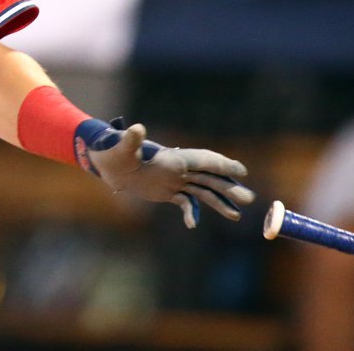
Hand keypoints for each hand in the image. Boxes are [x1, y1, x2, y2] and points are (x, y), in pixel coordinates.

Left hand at [75, 118, 254, 228]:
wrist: (105, 163)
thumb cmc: (112, 151)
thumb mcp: (121, 147)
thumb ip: (131, 139)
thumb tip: (137, 128)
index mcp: (173, 157)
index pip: (203, 160)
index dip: (222, 164)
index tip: (241, 171)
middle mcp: (177, 168)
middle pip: (209, 177)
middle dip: (228, 187)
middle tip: (249, 199)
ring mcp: (173, 180)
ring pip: (202, 191)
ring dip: (219, 201)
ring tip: (236, 216)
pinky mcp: (166, 192)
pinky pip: (185, 202)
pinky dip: (191, 212)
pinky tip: (192, 224)